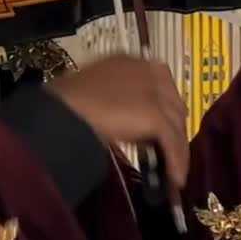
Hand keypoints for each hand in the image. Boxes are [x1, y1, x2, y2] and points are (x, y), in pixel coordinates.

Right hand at [50, 55, 188, 188]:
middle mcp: (147, 72)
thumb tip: (118, 120)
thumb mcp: (91, 92)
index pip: (159, 82)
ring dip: (178, 149)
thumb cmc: (64, 102)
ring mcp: (154, 93)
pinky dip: (176, 162)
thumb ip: (111, 98)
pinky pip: (173, 143)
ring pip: (176, 125)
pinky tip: (174, 178)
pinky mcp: (156, 115)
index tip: (158, 125)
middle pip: (174, 103)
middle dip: (173, 126)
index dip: (161, 105)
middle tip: (167, 148)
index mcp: (128, 62)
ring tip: (174, 170)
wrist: (62, 110)